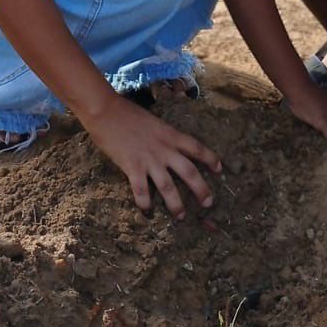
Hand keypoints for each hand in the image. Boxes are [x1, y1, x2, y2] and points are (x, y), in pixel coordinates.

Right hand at [83, 99, 221, 218]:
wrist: (106, 111)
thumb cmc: (127, 113)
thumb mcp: (153, 122)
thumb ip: (162, 136)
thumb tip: (168, 146)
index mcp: (170, 135)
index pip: (197, 148)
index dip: (210, 159)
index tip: (219, 169)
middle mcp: (164, 149)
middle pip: (189, 172)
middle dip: (201, 189)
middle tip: (208, 203)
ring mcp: (149, 159)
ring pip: (168, 187)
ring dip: (176, 204)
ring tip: (180, 216)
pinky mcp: (132, 167)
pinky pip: (141, 190)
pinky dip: (145, 203)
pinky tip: (147, 211)